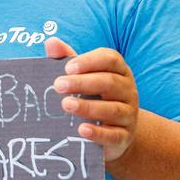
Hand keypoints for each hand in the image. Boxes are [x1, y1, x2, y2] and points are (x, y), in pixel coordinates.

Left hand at [45, 37, 138, 162]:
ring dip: (88, 107)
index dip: (89, 61)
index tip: (67, 67)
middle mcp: (128, 90)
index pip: (110, 59)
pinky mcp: (124, 136)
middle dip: (83, 83)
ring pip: (113, 108)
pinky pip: (114, 134)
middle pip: (109, 82)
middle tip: (58, 86)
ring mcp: (129, 113)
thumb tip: (51, 43)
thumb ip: (69, 59)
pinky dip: (98, 132)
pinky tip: (82, 130)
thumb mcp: (84, 77)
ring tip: (65, 105)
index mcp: (119, 71)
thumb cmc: (95, 97)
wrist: (115, 132)